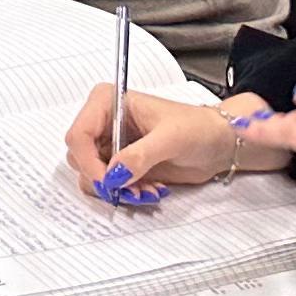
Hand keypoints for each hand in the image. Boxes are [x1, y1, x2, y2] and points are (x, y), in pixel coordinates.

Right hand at [62, 85, 262, 208]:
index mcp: (107, 102)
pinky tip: (150, 189)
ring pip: (92, 176)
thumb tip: (114, 175)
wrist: (217, 143)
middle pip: (79, 158)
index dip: (88, 162)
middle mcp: (103, 123)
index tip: (109, 182)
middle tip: (131, 189)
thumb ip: (140, 155)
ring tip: (146, 190)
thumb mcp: (170, 138)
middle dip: (105, 179)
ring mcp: (111, 145)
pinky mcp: (121, 165)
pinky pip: (109, 186)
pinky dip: (127, 193)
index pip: (79, 135)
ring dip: (118, 190)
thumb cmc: (198, 127)